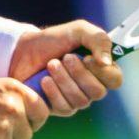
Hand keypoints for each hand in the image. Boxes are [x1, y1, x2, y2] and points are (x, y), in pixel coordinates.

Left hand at [8, 20, 122, 116]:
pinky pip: (65, 107)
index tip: (88, 58)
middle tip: (65, 58)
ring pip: (81, 100)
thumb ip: (99, 40)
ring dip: (64, 80)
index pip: (115, 80)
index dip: (104, 72)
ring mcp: (77, 99)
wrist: (23, 51)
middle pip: (98, 92)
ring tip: (51, 64)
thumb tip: (107, 62)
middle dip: (80, 74)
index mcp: (101, 68)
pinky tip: (44, 80)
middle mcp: (92, 86)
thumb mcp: (79, 30)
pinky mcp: (60, 108)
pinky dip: (54, 92)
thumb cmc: (54, 40)